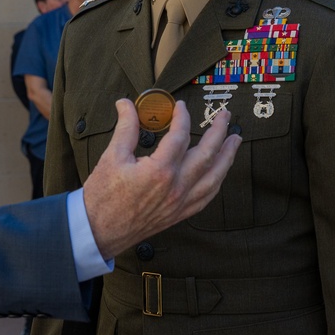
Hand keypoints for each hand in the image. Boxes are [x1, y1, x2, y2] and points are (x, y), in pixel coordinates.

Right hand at [82, 99, 240, 259]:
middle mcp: (176, 187)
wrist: (99, 230)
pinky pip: (207, 197)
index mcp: (159, 171)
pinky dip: (217, 181)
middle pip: (207, 154)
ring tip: (235, 141)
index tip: (181, 106)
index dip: (183, 117)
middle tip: (225, 116)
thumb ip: (126, 128)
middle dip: (219, 132)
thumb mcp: (112, 156)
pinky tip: (220, 172)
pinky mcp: (180, 214)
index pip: (180, 136)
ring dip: (227, 157)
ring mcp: (180, 203)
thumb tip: (126, 104)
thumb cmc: (103, 195)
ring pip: (214, 177)